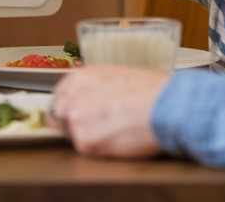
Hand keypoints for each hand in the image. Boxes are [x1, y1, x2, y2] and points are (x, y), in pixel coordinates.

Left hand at [49, 65, 167, 157]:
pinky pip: (88, 150)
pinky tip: (119, 138)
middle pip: (60, 118)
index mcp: (79, 77)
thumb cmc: (151, 89)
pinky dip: (101, 148)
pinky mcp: (85, 141)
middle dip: (75, 124)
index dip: (70, 108)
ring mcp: (75, 119)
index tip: (78, 115)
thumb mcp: (117, 75)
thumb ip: (97, 87)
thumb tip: (94, 99)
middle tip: (99, 127)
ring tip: (115, 130)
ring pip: (74, 136)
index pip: (59, 97)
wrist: (166, 104)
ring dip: (90, 137)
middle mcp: (71, 95)